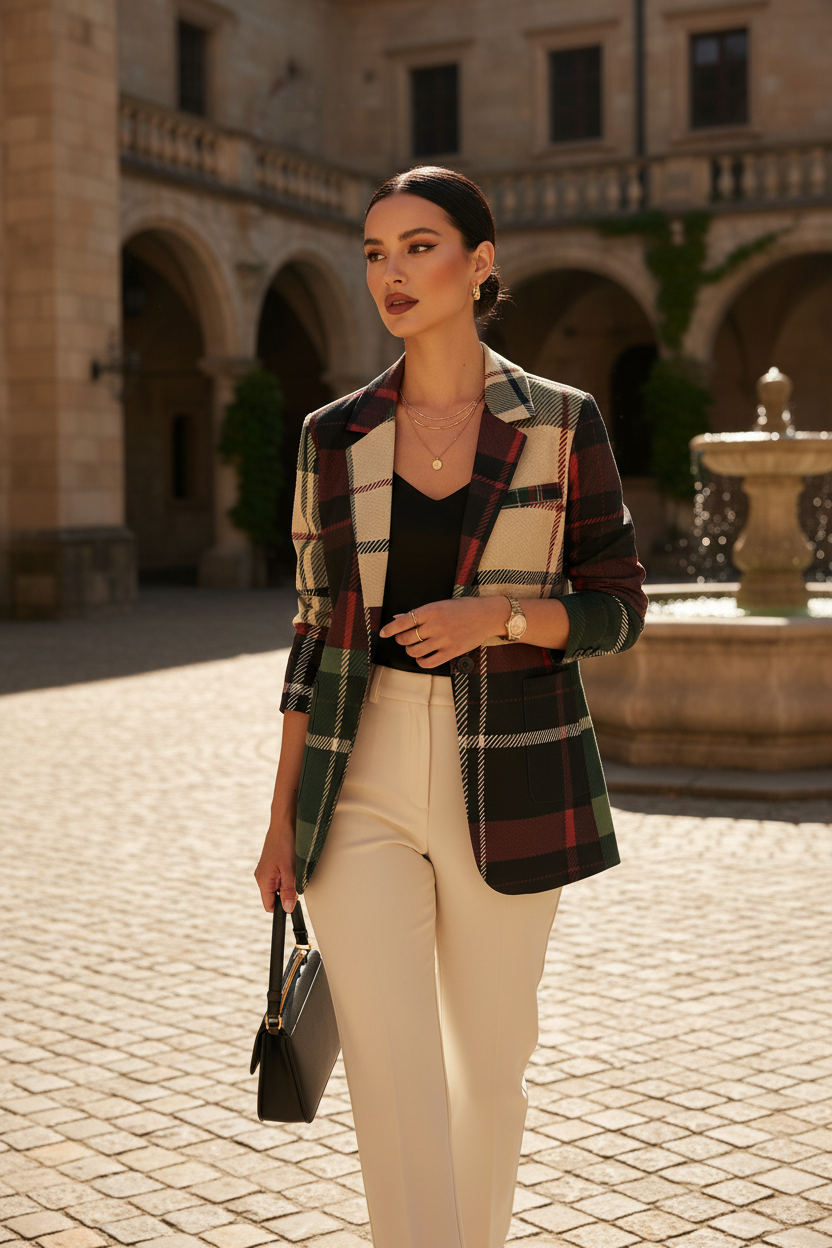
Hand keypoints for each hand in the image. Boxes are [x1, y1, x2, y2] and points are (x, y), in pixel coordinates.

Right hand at [254, 819, 296, 912]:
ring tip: (295, 868)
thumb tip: (288, 909)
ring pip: (278, 886)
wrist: (284, 822)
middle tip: (297, 879)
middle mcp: (261, 876)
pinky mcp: (271, 863)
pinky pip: (279, 876)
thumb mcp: (290, 870)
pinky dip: (287, 873)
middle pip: (274, 896)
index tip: (294, 901)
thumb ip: (288, 891)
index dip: (282, 907)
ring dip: (288, 882)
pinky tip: (293, 863)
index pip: (270, 906)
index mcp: (263, 881)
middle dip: (287, 893)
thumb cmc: (285, 843)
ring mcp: (265, 869)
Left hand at [379, 597, 506, 667]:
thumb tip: (398, 618)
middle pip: (406, 638)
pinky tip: (422, 657)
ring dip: (410, 651)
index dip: (390, 629)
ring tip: (413, 647)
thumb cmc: (463, 608)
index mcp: (431, 610)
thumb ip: (419, 613)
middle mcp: (436, 625)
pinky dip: (421, 661)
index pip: (403, 621)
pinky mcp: (451, 652)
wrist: (486, 616)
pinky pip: (428, 662)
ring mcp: (443, 640)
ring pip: (414, 651)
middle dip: (400, 640)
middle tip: (403, 638)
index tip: (383, 633)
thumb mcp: (440, 604)